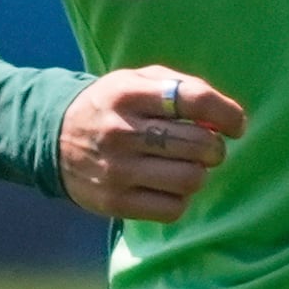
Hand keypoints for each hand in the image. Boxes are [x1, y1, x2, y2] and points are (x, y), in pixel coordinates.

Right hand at [61, 65, 246, 224]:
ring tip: (186, 167)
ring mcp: (117, 170)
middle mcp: (121, 131)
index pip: (194, 100)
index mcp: (128, 93)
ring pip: (190, 179)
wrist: (52, 138)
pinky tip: (167, 186)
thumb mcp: (136, 80)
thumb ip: (180, 88)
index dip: (227, 113)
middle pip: (198, 144)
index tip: (236, 125)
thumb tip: (225, 117)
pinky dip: (180, 198)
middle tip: (209, 148)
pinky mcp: (115, 202)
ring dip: (199, 174)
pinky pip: (173, 208)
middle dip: (215, 148)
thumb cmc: (111, 106)